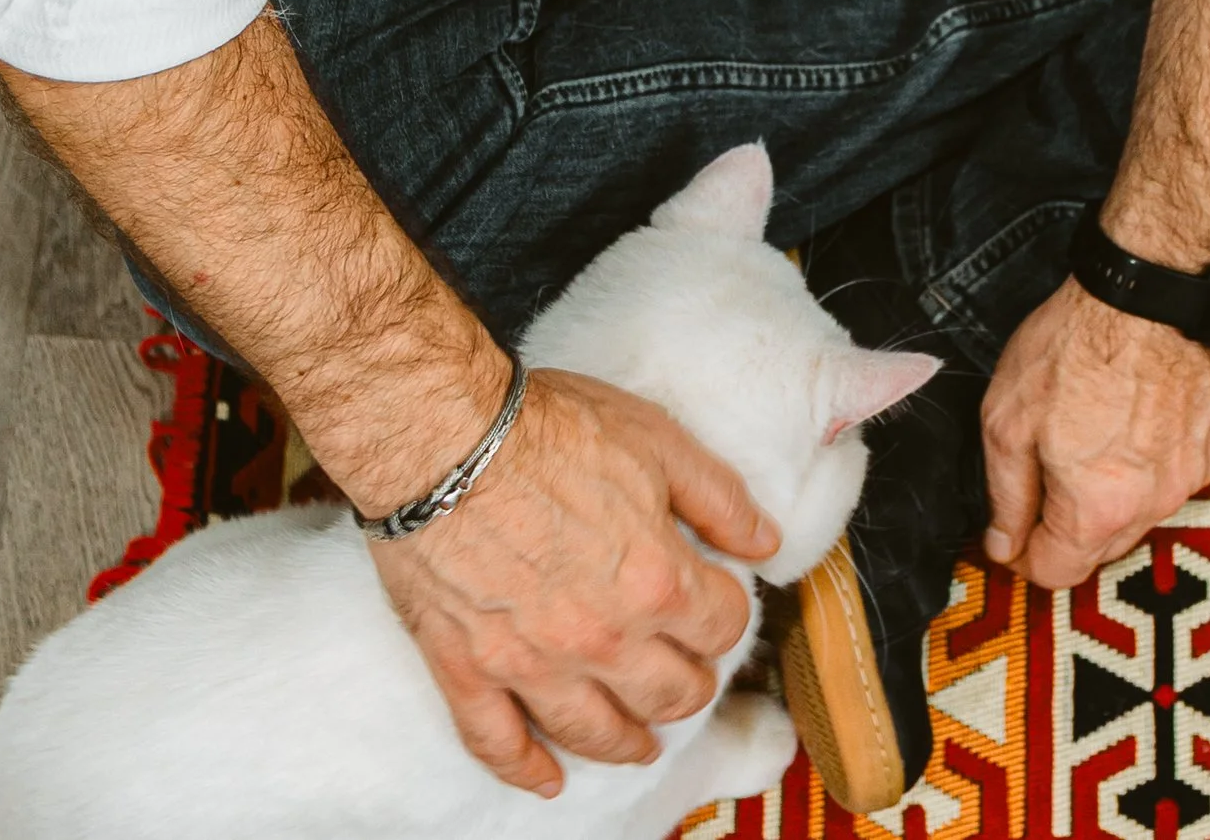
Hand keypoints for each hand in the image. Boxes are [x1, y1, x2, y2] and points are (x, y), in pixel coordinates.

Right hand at [350, 368, 779, 795]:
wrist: (442, 437)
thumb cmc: (545, 429)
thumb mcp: (657, 441)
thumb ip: (719, 498)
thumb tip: (766, 542)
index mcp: (657, 582)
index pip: (722, 627)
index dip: (726, 613)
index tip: (716, 603)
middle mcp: (603, 639)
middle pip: (672, 693)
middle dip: (691, 685)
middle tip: (688, 675)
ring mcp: (532, 663)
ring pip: (597, 733)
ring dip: (628, 741)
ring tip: (640, 743)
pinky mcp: (468, 669)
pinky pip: (499, 742)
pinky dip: (525, 769)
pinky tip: (547, 779)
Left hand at [978, 280, 1209, 588]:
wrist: (1150, 290)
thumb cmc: (1075, 347)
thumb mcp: (1007, 422)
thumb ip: (1006, 496)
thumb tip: (1004, 545)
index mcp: (1098, 510)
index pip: (1057, 574)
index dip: (1023, 558)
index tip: (1009, 533)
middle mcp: (1154, 504)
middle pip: (1101, 549)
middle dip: (1065, 529)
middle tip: (1041, 478)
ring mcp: (1192, 474)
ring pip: (1140, 512)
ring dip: (1110, 495)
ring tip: (1087, 436)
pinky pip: (1173, 473)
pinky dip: (1147, 462)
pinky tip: (1128, 418)